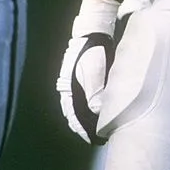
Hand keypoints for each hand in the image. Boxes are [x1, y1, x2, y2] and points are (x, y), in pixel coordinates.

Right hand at [56, 0, 119, 144]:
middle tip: (97, 137)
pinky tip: (101, 111)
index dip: (82, 130)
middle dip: (85, 126)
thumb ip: (94, 93)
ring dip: (89, 117)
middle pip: (76, 113)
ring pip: (81, 106)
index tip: (92, 140)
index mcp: (68, 89)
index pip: (73, 116)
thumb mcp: (94, 72)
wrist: (95, 29)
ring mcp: (76, 82)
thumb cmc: (93, 51)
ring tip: (101, 128)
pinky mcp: (85, 76)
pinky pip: (87, 97)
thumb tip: (97, 112)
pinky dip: (92, 107)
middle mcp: (70, 87)